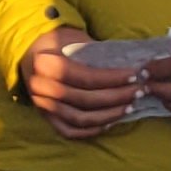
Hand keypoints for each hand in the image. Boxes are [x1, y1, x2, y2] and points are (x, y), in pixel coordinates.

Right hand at [19, 24, 142, 138]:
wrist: (31, 49)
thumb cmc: (58, 41)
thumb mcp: (75, 39)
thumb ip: (97, 56)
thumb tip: (129, 69)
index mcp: (46, 64)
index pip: (86, 77)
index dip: (114, 79)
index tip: (135, 76)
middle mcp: (41, 88)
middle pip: (86, 100)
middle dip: (117, 97)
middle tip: (139, 91)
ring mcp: (42, 105)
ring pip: (81, 118)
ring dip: (109, 115)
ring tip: (130, 107)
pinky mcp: (45, 116)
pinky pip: (70, 131)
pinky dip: (92, 130)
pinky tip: (110, 122)